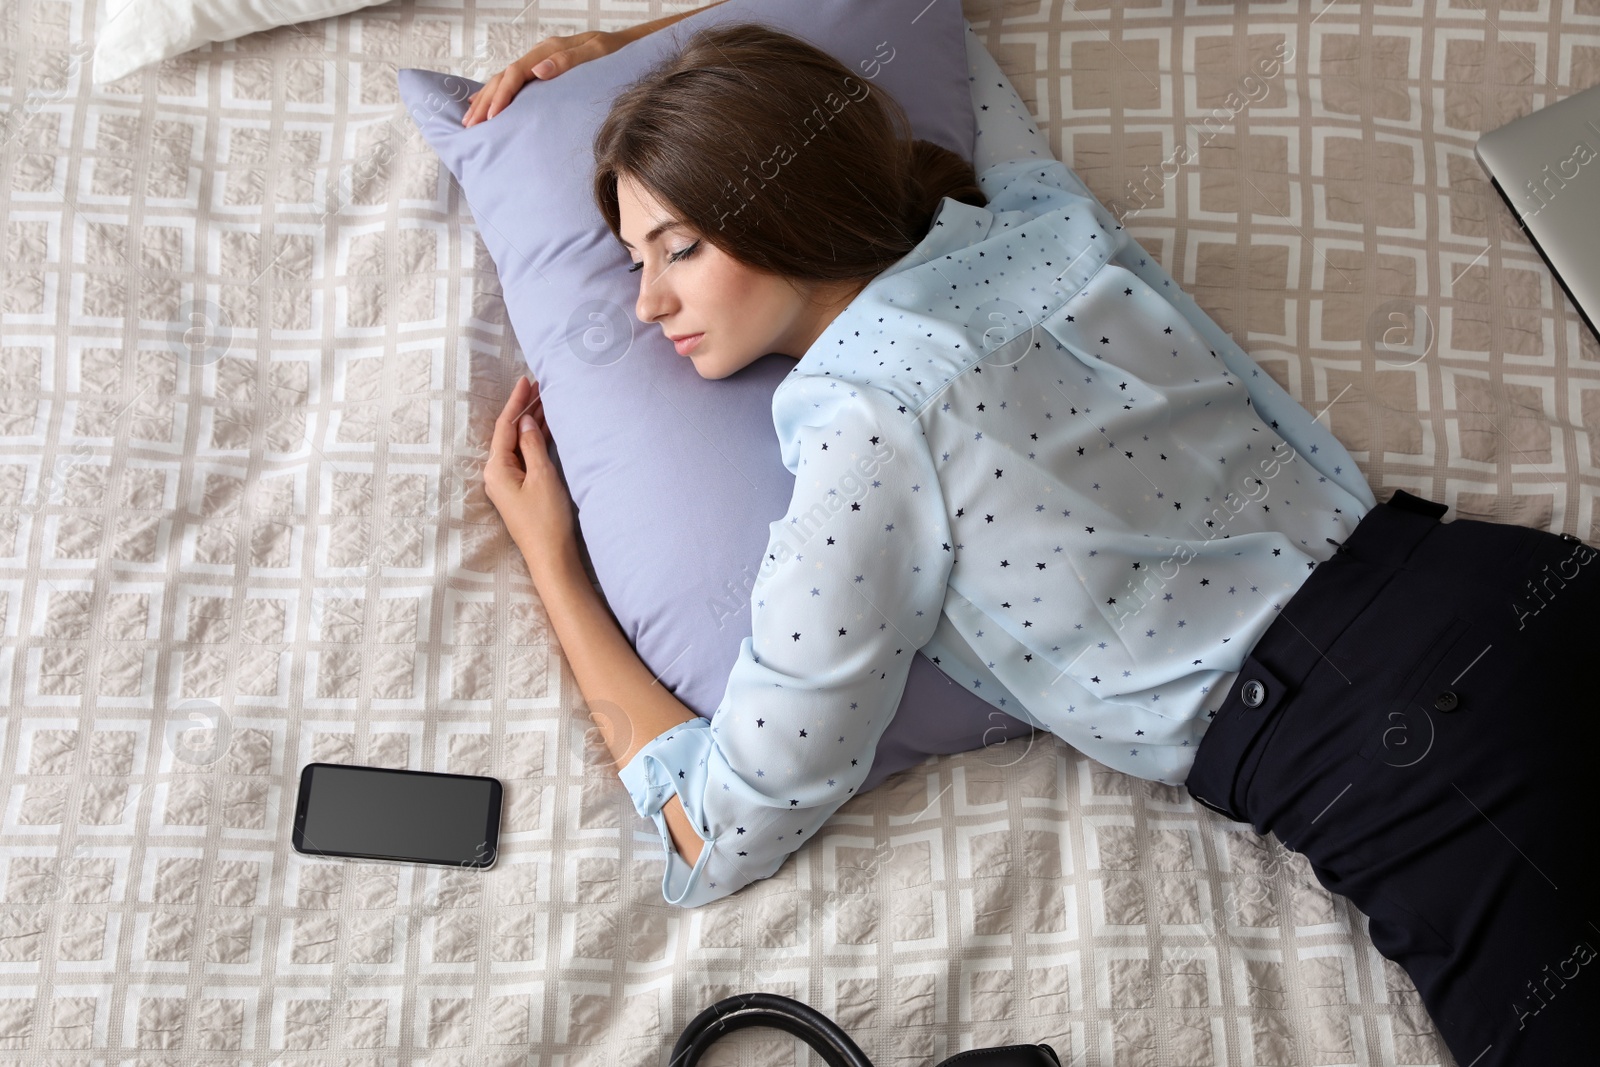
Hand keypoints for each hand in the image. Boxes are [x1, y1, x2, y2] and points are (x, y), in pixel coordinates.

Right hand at [462, 30, 629, 125]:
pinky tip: (486, 103)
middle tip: (470, 125)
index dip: (502, 94)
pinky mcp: (543, 72)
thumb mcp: (597, 54)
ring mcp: (540, 63)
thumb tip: (538, 70)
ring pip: (505, 80)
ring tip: (470, 119)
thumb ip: (568, 61)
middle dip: (485, 101)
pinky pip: (514, 83)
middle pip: (504, 76)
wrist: (627, 48)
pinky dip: (497, 94)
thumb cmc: (617, 54)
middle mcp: (541, 55)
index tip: (492, 116)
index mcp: (549, 51)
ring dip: (486, 99)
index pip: (516, 72)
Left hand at [484, 376, 576, 574]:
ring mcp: (508, 482)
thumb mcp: (542, 477)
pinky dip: (536, 440)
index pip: (505, 425)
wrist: (551, 556)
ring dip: (533, 423)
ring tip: (548, 400)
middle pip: (510, 432)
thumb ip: (532, 446)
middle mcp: (497, 473)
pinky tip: (547, 428)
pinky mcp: (520, 489)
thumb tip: (527, 422)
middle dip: (525, 408)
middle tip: (542, 385)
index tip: (526, 380)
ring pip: (519, 443)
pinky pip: (526, 456)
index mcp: (497, 468)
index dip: (516, 401)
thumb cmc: (547, 520)